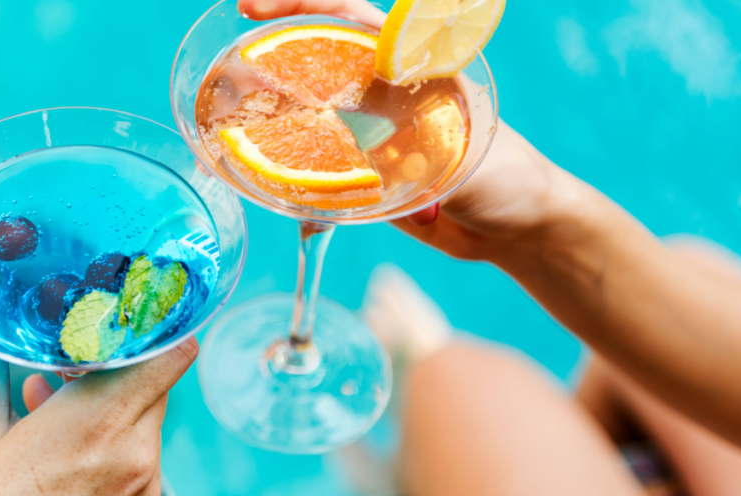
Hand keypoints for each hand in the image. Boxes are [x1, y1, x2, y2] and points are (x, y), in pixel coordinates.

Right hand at [0, 336, 197, 495]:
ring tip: (50, 393)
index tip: (133, 308)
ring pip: (146, 412)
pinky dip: (111, 431)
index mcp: (97, 423)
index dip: (158, 326)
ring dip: (110, 396)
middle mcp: (133, 452)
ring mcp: (141, 482)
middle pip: (154, 379)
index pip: (169, 355)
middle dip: (118, 361)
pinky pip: (140, 448)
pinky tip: (60, 432)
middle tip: (72, 352)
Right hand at [240, 0, 585, 262]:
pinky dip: (285, 167)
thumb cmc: (509, 177)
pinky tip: (253, 170)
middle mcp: (384, 94)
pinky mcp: (363, 175)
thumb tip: (380, 158)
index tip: (253, 8)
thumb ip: (427, 152)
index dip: (303, 6)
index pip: (350, 20)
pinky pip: (317, 166)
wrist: (516, 227)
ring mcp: (370, 134)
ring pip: (309, 114)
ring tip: (223, 117)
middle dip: (268, 60)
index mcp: (412, 70)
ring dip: (267, 114)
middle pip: (315, 62)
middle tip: (224, 75)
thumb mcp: (468, 156)